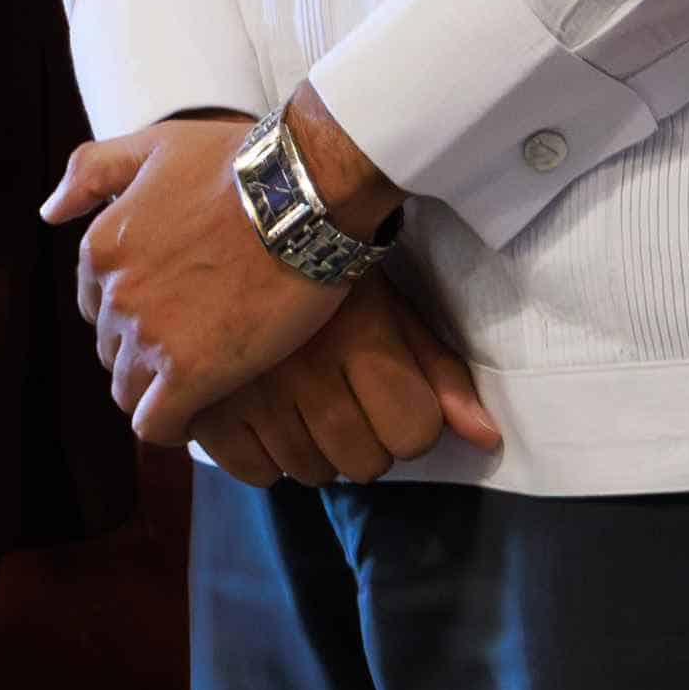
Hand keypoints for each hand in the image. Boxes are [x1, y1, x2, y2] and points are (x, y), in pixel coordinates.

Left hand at [43, 108, 359, 443]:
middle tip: (201, 339)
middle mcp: (116, 296)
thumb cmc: (238, 164)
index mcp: (102, 248)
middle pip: (115, 352)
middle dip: (149, 351)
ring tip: (207, 375)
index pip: (99, 309)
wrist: (304, 193)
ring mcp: (150, 337)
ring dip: (161, 390)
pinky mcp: (190, 374)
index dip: (137, 313)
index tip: (177, 310)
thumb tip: (49, 211)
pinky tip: (204, 412)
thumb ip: (91, 172)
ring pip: (130, 392)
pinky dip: (175, 426)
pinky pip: (158, 425)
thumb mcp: (153, 146)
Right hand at [182, 273, 501, 488]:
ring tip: (304, 407)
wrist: (240, 218)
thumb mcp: (390, 305)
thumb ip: (440, 372)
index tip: (392, 394)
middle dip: (364, 441)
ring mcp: (248, 388)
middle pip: (363, 462)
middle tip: (345, 401)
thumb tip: (486, 439)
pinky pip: (252, 470)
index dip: (411, 421)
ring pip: (307, 471)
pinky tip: (265, 419)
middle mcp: (305, 369)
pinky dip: (262, 458)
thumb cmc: (329, 262)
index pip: (415, 432)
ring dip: (313, 451)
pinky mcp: (203, 401)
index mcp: (359, 338)